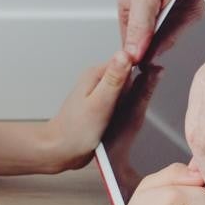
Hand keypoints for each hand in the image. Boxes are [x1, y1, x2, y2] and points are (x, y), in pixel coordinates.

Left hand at [41, 51, 131, 170]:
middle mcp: (97, 81)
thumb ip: (114, 79)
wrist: (61, 150)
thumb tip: (126, 54)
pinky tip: (120, 122)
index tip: (143, 85)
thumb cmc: (75, 130)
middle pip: (129, 78)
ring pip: (126, 93)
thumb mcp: (100, 102)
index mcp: (96, 74)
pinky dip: (124, 112)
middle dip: (134, 92)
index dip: (140, 71)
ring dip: (130, 104)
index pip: (127, 61)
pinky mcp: (102, 108)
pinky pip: (121, 105)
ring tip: (119, 118)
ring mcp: (100, 95)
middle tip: (124, 109)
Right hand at [118, 0, 204, 61]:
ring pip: (175, 34)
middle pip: (152, 40)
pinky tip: (193, 16)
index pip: (128, 38)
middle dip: (158, 46)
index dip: (134, 53)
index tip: (141, 69)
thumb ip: (139, 27)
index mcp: (130, 0)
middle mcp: (151, 4)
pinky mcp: (197, 3)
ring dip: (178, 32)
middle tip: (161, 54)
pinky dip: (195, 23)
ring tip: (178, 22)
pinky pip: (195, 24)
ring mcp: (174, 4)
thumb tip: (131, 55)